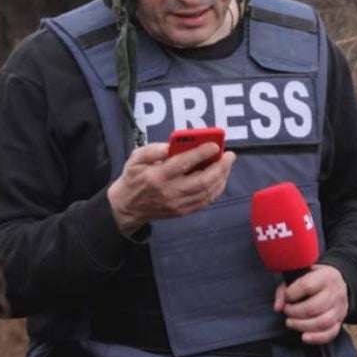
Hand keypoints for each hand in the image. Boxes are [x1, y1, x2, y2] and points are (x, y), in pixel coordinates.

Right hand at [107, 142, 235, 236]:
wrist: (127, 207)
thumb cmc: (134, 177)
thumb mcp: (136, 158)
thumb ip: (154, 149)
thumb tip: (173, 144)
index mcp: (156, 176)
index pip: (182, 163)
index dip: (201, 153)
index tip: (214, 145)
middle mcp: (169, 192)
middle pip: (202, 181)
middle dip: (220, 167)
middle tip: (229, 155)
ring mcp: (178, 204)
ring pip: (207, 192)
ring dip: (222, 177)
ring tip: (227, 163)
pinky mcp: (183, 211)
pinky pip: (206, 200)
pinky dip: (217, 188)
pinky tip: (221, 177)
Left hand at [275, 264, 347, 345]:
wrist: (335, 284)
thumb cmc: (314, 280)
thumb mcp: (299, 276)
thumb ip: (284, 290)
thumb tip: (278, 307)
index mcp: (326, 276)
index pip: (307, 286)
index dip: (291, 294)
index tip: (287, 297)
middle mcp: (336, 292)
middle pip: (314, 307)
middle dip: (294, 312)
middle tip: (287, 311)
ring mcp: (340, 308)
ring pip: (322, 322)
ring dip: (302, 326)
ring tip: (291, 322)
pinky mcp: (340, 321)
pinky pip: (331, 333)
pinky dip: (316, 338)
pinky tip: (304, 336)